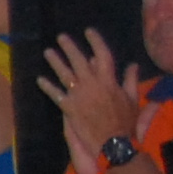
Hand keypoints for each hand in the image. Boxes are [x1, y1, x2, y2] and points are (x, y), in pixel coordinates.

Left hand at [40, 30, 142, 163]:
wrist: (113, 143)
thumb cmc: (125, 122)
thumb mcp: (132, 99)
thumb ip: (130, 80)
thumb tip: (133, 64)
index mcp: (109, 80)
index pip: (102, 55)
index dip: (95, 41)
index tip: (88, 31)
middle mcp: (92, 84)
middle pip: (79, 61)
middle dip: (69, 47)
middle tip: (61, 37)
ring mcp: (79, 95)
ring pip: (65, 74)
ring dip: (55, 62)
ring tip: (48, 52)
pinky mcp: (69, 107)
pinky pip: (55, 94)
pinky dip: (47, 86)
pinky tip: (39, 79)